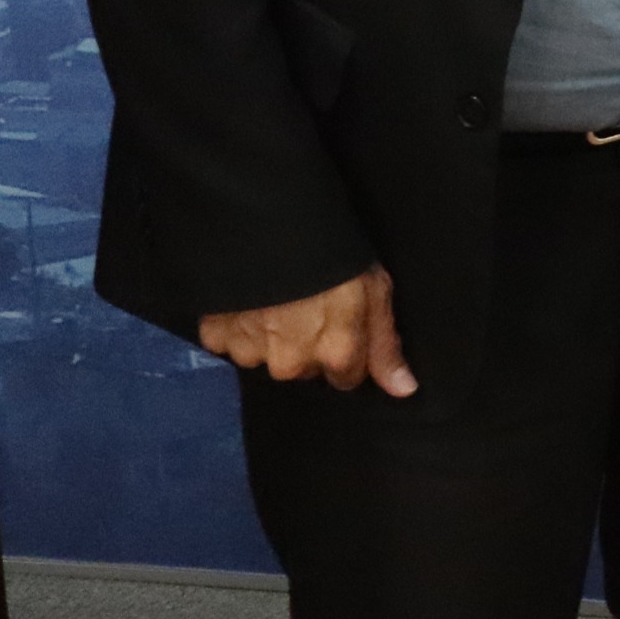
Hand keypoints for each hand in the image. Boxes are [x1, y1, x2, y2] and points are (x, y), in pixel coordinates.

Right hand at [200, 267, 416, 395]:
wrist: (272, 228)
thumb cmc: (335, 255)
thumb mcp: (376, 292)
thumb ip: (386, 346)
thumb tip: (403, 389)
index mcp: (335, 355)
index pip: (346, 377)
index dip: (347, 351)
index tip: (342, 325)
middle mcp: (292, 364)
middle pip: (305, 368)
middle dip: (308, 346)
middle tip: (308, 306)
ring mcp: (251, 352)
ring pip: (266, 357)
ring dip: (271, 337)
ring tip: (278, 301)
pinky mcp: (216, 337)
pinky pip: (228, 342)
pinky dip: (237, 326)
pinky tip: (249, 301)